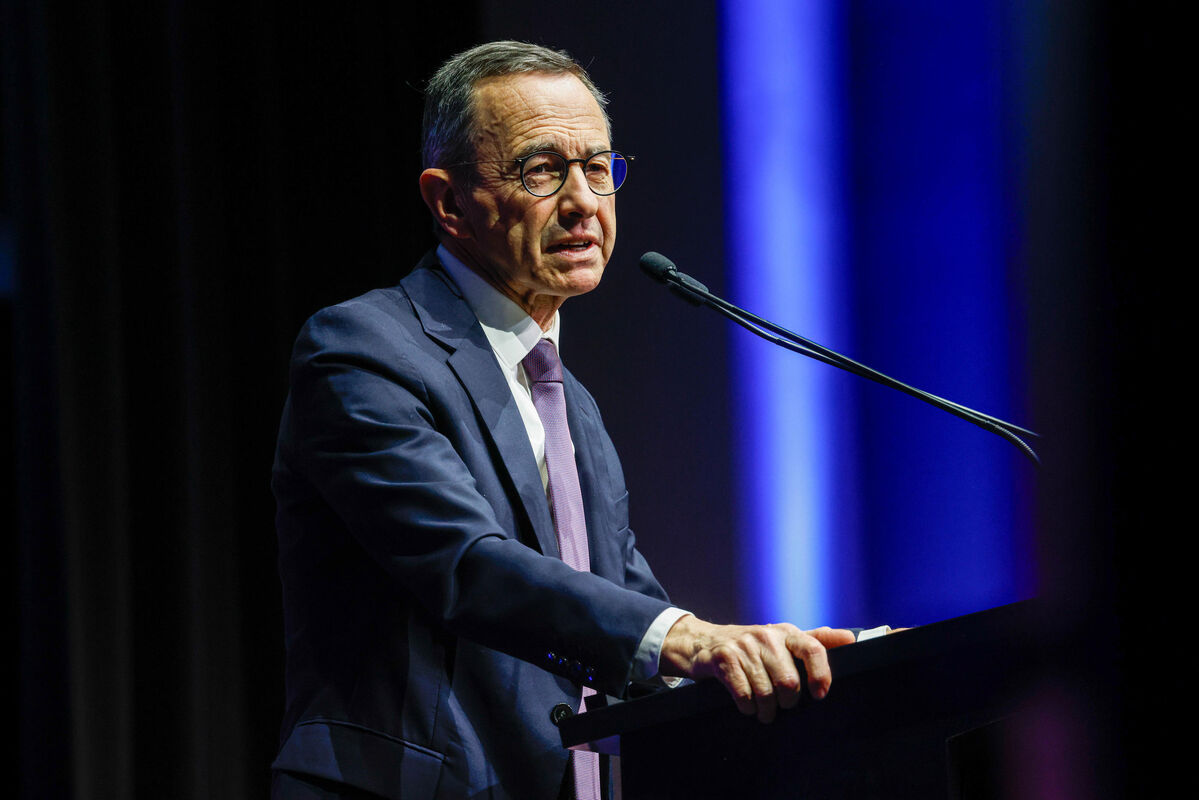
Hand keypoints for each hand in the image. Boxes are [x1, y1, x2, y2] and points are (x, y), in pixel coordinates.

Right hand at [658, 615, 854, 722]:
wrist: (704, 642)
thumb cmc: (751, 646)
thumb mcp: (783, 639)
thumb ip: (815, 640)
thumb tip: (849, 639)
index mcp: (786, 632)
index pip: (813, 648)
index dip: (821, 675)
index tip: (820, 695)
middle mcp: (766, 636)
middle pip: (789, 681)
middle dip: (787, 702)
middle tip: (782, 706)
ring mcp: (743, 647)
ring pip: (766, 692)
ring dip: (766, 710)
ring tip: (764, 711)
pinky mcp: (723, 659)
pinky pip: (743, 694)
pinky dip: (747, 707)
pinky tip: (746, 706)